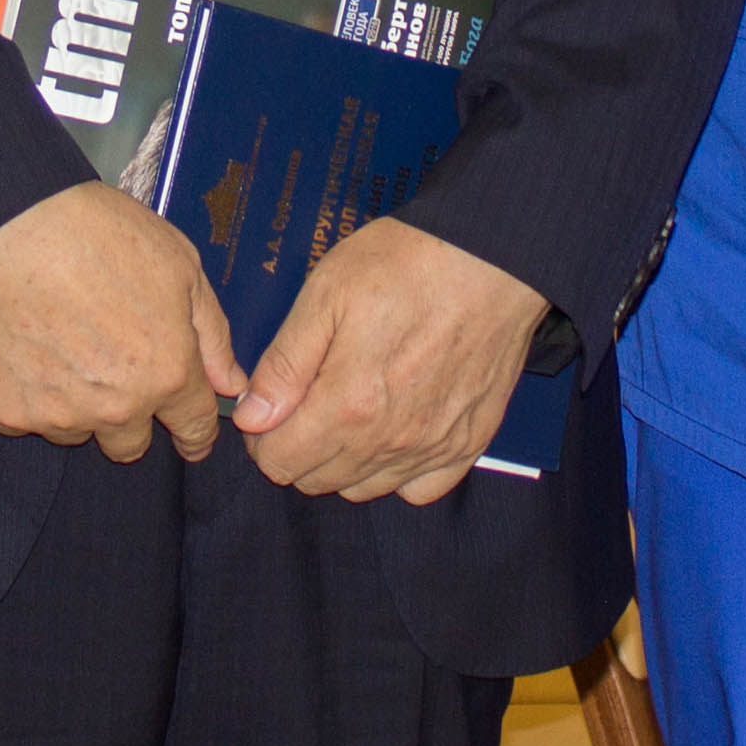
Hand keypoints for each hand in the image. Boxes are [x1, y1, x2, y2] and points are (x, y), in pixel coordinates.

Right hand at [0, 181, 243, 461]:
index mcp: (166, 374)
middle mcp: (116, 407)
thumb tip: (231, 383)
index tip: (191, 439)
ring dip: (77, 405)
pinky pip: (25, 419)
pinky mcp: (6, 410)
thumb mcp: (182, 267)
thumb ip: (212, 334)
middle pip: (130, 446)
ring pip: (76, 431)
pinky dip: (28, 395)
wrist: (12, 225)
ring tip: (61, 344)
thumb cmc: (101, 234)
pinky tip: (25, 348)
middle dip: (129, 417)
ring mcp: (58, 414)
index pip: (194, 430)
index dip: (196, 437)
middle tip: (110, 370)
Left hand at [233, 216, 546, 502]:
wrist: (495, 256)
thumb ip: (286, 364)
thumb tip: (251, 417)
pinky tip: (394, 431)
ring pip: (364, 489)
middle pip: (317, 481)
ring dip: (343, 462)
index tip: (270, 407)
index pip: (279, 461)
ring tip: (350, 410)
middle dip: (298, 448)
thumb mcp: (327, 294)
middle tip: (307, 400)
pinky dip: (398, 472)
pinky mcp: (469, 442)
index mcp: (347, 404)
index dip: (262, 436)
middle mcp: (390, 440)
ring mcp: (433, 446)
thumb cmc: (408, 263)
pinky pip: (420, 489)